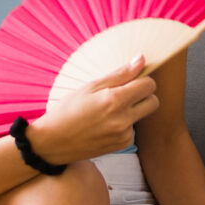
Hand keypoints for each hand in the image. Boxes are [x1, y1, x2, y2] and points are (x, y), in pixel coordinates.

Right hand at [29, 56, 160, 165]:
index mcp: (114, 100)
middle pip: (153, 102)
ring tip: (108, 110)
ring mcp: (123, 135)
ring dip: (133, 110)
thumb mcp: (90, 87)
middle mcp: (122, 119)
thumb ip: (120, 74)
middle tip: (125, 93)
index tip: (131, 80)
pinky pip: (133, 129)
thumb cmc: (67, 111)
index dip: (143, 80)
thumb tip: (141, 59)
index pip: (149, 85)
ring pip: (142, 116)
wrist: (52, 143)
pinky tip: (105, 123)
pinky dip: (125, 124)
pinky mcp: (121, 145)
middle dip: (144, 95)